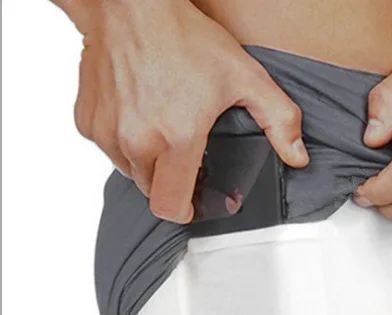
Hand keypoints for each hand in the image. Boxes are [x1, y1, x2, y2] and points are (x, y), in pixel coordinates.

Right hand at [72, 0, 307, 222]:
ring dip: (148, 163)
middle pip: (153, 191)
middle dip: (171, 181)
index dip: (186, 211)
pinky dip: (124, 142)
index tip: (194, 202)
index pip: (171, 206)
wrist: (127, 5)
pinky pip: (109, 149)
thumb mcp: (245, 77)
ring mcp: (108, 133)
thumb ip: (278, 121)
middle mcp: (137, 141)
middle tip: (186, 156)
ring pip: (131, 172)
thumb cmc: (181, 37)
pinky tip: (140, 115)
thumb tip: (297, 156)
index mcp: (176, 139)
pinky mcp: (87, 121)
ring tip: (163, 130)